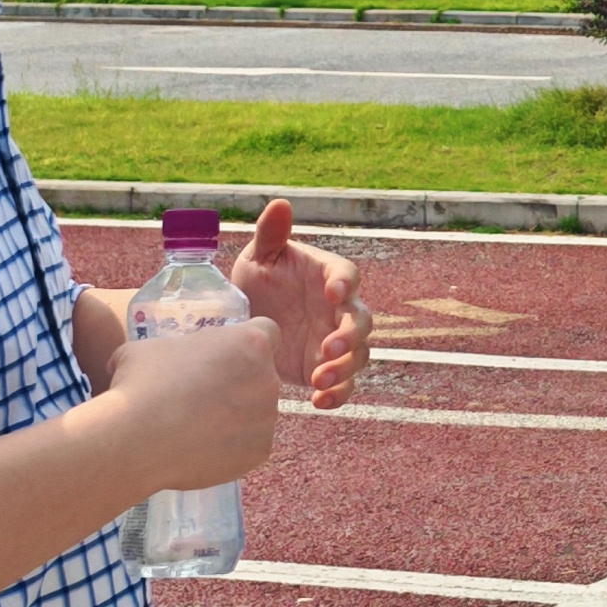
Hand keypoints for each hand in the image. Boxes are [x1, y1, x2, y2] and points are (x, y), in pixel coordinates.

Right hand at [102, 315, 283, 497]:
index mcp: (250, 343)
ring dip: (235, 416)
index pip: (266, 333)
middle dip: (238, 382)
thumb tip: (158, 362)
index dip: (245, 343)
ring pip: (256, 413)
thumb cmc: (142, 384)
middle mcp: (268, 379)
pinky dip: (230, 447)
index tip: (227, 354)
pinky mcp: (259, 452)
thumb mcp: (149, 348)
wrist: (136, 440)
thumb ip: (174, 349)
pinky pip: (248, 445)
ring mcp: (266, 419)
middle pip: (261, 376)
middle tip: (203, 395)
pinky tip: (200, 448)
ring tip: (196, 426)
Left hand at [226, 198, 371, 409]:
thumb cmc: (258, 279)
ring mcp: (336, 339)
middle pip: (361, 321)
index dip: (345, 283)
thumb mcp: (260, 257)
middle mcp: (339, 309)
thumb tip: (280, 204)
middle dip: (350, 337)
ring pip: (359, 355)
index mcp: (327, 277)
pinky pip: (345, 383)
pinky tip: (319, 401)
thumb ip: (272, 234)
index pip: (348, 275)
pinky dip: (339, 394)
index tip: (333, 293)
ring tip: (319, 379)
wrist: (245, 322)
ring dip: (345, 368)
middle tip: (328, 349)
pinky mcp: (326, 367)